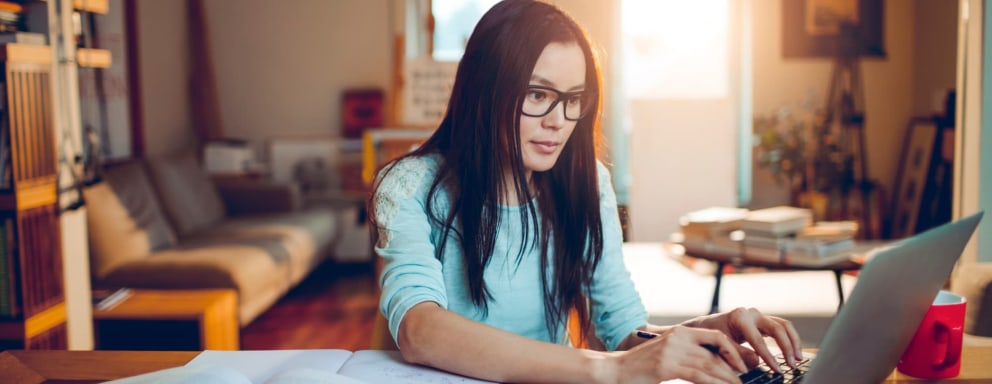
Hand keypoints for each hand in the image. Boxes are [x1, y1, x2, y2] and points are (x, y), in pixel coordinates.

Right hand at [613, 325, 745, 383]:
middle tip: (748, 379)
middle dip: (736, 367)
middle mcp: (678, 338)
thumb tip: (714, 365)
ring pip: (710, 365)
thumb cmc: (642, 365)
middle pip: (716, 352)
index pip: (715, 337)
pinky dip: (715, 383)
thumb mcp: (667, 354)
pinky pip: (698, 375)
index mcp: (680, 332)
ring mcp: (672, 352)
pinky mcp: (667, 366)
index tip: (744, 364)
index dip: (733, 350)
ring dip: (728, 378)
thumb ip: (688, 355)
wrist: (615, 369)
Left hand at [690, 307, 803, 370]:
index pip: (758, 340)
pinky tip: (794, 352)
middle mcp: (751, 313)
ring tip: (798, 359)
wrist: (707, 326)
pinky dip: (790, 339)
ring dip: (793, 342)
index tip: (777, 369)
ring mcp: (758, 315)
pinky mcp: (763, 320)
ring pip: (784, 326)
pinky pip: (782, 327)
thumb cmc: (712, 336)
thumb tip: (757, 362)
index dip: (769, 357)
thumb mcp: (721, 346)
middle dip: (787, 348)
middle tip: (792, 365)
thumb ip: (738, 353)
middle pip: (777, 328)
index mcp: (739, 318)